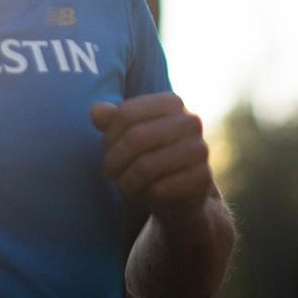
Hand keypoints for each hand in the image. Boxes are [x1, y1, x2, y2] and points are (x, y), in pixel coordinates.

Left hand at [92, 93, 213, 224]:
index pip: (127, 112)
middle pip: (136, 137)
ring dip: (126, 180)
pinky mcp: (201, 179)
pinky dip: (145, 195)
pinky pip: (159, 188)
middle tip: (109, 172)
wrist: (181, 192)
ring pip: (146, 165)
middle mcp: (190, 121)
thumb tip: (96, 111)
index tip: (107, 149)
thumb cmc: (150, 156)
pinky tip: (146, 195)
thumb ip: (113, 121)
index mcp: (172, 102)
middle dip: (114, 159)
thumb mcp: (129, 135)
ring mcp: (199, 150)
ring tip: (123, 185)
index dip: (109, 135)